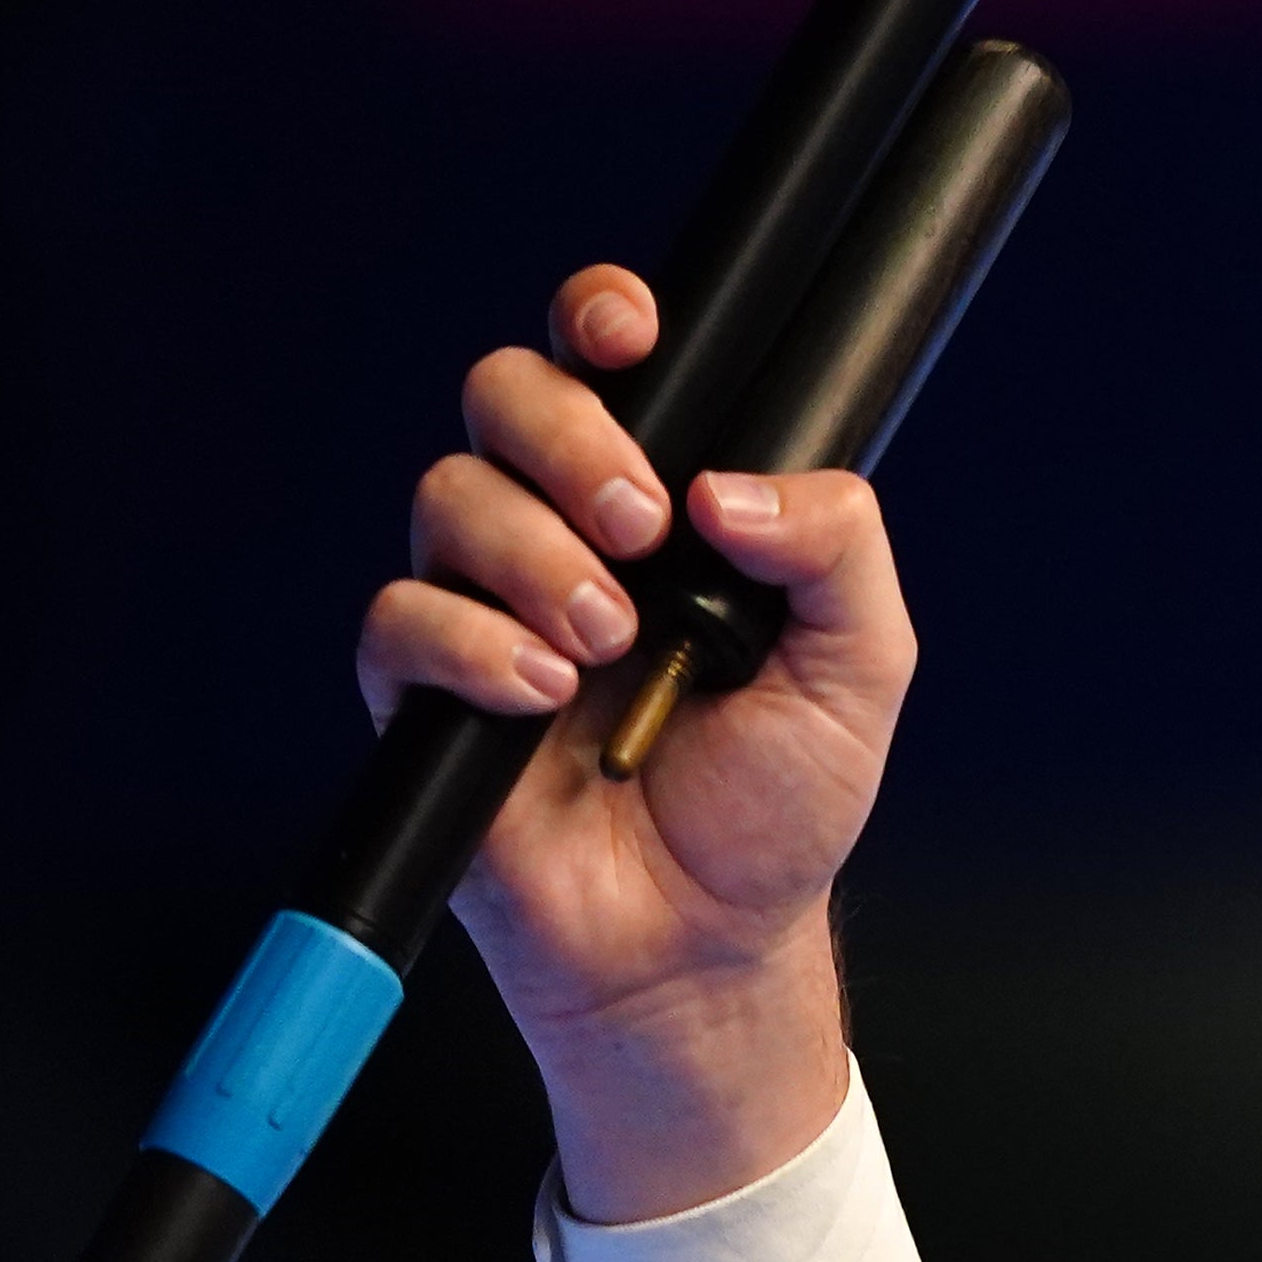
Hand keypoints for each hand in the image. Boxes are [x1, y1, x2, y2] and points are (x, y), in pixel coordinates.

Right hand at [353, 264, 911, 1218]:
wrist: (706, 942)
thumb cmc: (777, 805)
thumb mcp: (862, 668)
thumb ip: (837, 548)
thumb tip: (732, 487)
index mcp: (664, 506)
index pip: (606, 364)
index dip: (601, 318)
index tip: (633, 336)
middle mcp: (561, 535)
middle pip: (504, 395)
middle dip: (565, 434)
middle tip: (639, 525)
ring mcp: (483, 607)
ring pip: (449, 493)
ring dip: (533, 556)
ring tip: (607, 645)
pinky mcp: (421, 693)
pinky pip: (400, 617)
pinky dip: (472, 645)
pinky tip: (542, 696)